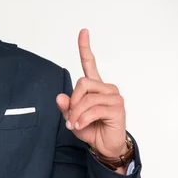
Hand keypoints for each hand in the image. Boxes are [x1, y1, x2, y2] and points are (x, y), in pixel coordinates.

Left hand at [56, 29, 127, 157]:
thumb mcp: (72, 117)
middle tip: (71, 116)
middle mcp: (106, 88)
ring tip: (76, 124)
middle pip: (82, 83)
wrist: (105, 146)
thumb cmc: (90, 129)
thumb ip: (65, 107)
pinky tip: (81, 125)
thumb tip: (59, 97)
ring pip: (86, 97)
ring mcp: (114, 97)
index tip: (84, 31)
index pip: (89, 63)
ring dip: (77, 113)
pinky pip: (93, 109)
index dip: (85, 47)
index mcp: (95, 86)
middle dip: (73, 101)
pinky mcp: (118, 108)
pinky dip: (83, 119)